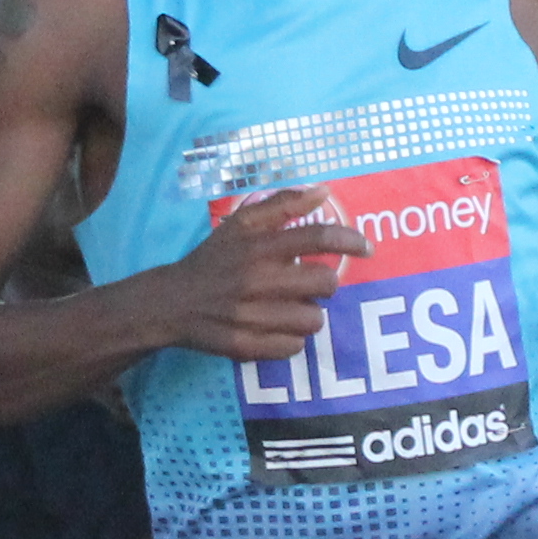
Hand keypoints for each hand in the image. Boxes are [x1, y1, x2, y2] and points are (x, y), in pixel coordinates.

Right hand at [172, 189, 365, 363]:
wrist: (171, 302)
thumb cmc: (213, 259)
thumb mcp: (241, 224)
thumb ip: (282, 204)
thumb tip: (323, 191)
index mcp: (258, 246)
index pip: (317, 238)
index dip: (349, 241)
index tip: (366, 248)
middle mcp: (257, 280)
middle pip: (325, 283)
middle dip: (324, 283)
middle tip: (308, 283)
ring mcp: (251, 316)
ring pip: (314, 320)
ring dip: (308, 314)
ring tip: (290, 308)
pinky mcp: (246, 346)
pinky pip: (294, 347)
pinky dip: (291, 339)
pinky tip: (276, 328)